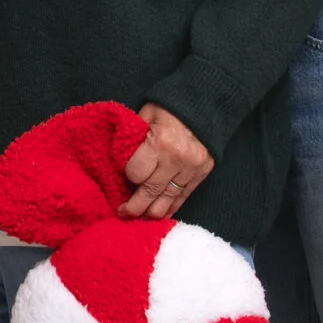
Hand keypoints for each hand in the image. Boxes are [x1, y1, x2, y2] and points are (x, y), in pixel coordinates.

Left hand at [120, 103, 214, 219]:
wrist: (204, 106)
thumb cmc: (168, 110)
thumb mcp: (145, 117)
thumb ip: (133, 140)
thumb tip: (118, 165)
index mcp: (161, 141)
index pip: (136, 173)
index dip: (128, 176)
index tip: (125, 175)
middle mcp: (177, 159)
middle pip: (150, 192)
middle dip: (134, 207)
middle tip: (123, 213)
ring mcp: (192, 169)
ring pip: (166, 201)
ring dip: (151, 212)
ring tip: (139, 216)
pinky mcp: (202, 174)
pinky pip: (183, 198)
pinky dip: (170, 207)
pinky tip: (158, 214)